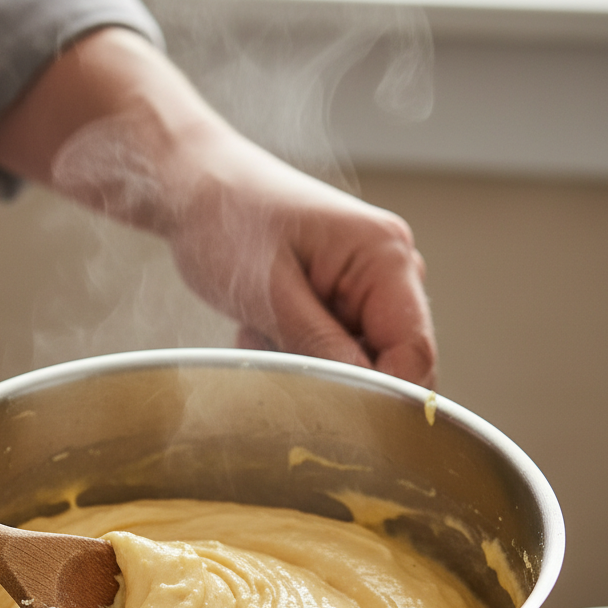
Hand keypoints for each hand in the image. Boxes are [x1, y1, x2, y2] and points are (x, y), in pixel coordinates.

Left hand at [161, 130, 435, 386]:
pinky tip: (260, 326)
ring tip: (259, 331)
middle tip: (276, 355)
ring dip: (305, 362)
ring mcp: (366, 282)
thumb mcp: (269, 294)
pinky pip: (332, 347)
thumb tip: (366, 397)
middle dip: (335, 377)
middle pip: (390, 361)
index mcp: (384, 257)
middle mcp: (389, 268)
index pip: (414, 354)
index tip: (341, 421)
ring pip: (355, 360)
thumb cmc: (226, 220)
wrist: (193, 186)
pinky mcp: (341, 294)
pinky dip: (294, 349)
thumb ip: (321, 347)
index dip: (385, 398)